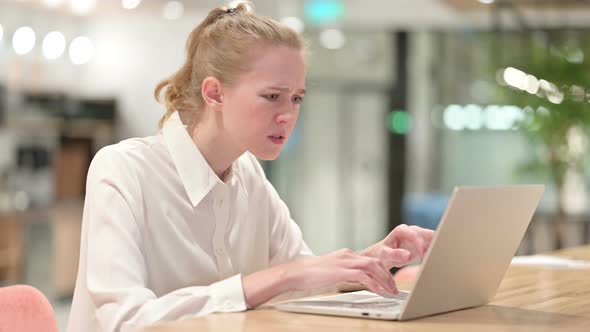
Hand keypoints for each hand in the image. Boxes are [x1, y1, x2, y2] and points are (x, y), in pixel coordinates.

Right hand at [284, 249, 399, 296]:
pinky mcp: (341, 271)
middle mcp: (348, 255)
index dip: (383, 270)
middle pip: (375, 261)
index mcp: (346, 255)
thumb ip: (347, 272)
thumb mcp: (333, 271)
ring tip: (391, 291)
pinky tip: (379, 291)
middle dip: (387, 275)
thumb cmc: (311, 274)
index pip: (370, 259)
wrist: (295, 272)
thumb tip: (359, 280)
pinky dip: (374, 284)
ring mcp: (344, 262)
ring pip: (372, 266)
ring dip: (384, 280)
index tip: (389, 281)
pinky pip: (363, 276)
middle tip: (394, 288)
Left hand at [359, 224, 434, 269]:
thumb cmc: (383, 254)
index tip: (422, 255)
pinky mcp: (424, 243)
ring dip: (436, 247)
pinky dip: (436, 251)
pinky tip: (436, 259)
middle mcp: (412, 230)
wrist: (384, 255)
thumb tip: (407, 255)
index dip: (419, 244)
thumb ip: (395, 254)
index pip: (415, 234)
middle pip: (427, 234)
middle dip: (432, 244)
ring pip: (433, 238)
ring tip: (436, 259)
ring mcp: (419, 236)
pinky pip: (433, 245)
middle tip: (433, 257)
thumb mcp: (385, 254)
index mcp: (401, 230)